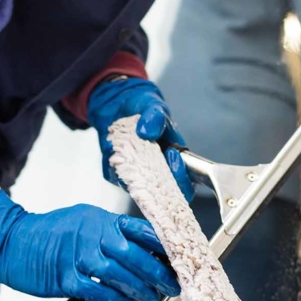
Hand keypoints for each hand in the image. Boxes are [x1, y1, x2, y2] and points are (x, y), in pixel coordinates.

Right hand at [0, 190, 179, 300]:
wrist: (12, 241)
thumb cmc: (51, 233)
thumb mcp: (84, 221)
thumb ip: (110, 233)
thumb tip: (141, 249)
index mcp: (100, 220)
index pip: (139, 229)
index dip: (162, 245)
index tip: (179, 258)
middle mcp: (91, 235)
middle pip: (134, 254)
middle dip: (158, 272)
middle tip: (172, 284)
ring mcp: (76, 256)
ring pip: (118, 274)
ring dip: (140, 288)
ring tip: (152, 296)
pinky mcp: (63, 277)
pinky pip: (96, 290)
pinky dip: (114, 298)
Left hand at [87, 77, 194, 200]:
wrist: (118, 106)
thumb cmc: (144, 110)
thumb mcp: (155, 107)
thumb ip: (156, 117)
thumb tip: (147, 132)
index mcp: (176, 160)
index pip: (186, 183)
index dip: (182, 178)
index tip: (172, 156)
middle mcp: (158, 173)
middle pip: (164, 194)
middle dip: (159, 180)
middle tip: (154, 158)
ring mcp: (138, 176)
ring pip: (138, 189)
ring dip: (134, 172)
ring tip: (129, 152)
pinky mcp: (119, 174)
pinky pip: (116, 178)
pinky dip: (116, 166)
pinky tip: (114, 151)